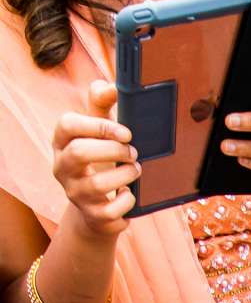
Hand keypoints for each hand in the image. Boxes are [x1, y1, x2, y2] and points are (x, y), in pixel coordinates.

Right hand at [52, 81, 138, 238]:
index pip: (68, 125)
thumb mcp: (98, 131)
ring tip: (136, 170)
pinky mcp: (91, 216)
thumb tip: (111, 86)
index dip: (99, 126)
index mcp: (61, 142)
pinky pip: (110, 210)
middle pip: (80, 153)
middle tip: (133, 152)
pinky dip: (127, 201)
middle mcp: (62, 167)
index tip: (126, 131)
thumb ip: (101, 106)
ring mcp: (74, 193)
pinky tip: (130, 194)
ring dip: (125, 175)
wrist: (97, 207)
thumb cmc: (100, 158)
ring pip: (97, 184)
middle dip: (114, 150)